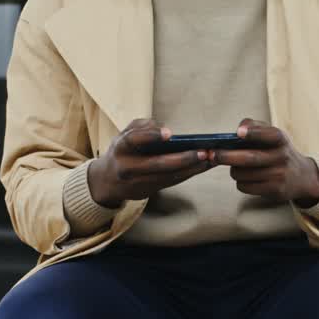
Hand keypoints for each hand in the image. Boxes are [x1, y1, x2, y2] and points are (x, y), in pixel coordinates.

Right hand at [88, 118, 213, 206]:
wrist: (106, 182)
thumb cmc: (121, 152)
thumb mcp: (123, 135)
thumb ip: (140, 127)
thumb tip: (162, 128)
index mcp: (120, 148)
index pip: (134, 140)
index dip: (150, 136)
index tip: (169, 133)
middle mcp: (128, 167)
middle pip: (157, 165)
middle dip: (182, 159)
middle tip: (203, 152)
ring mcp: (138, 182)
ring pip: (169, 177)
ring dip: (192, 169)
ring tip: (211, 158)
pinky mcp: (149, 191)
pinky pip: (172, 182)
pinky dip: (189, 174)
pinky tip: (204, 166)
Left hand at [209, 117, 318, 206]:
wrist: (301, 177)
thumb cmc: (279, 151)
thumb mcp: (273, 134)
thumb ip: (255, 126)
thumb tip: (237, 130)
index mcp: (280, 139)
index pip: (268, 135)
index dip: (253, 133)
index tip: (239, 133)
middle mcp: (281, 157)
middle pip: (249, 158)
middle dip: (226, 156)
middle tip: (212, 154)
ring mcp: (279, 175)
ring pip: (244, 174)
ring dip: (233, 171)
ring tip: (234, 167)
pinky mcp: (275, 190)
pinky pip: (246, 187)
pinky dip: (240, 182)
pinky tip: (245, 178)